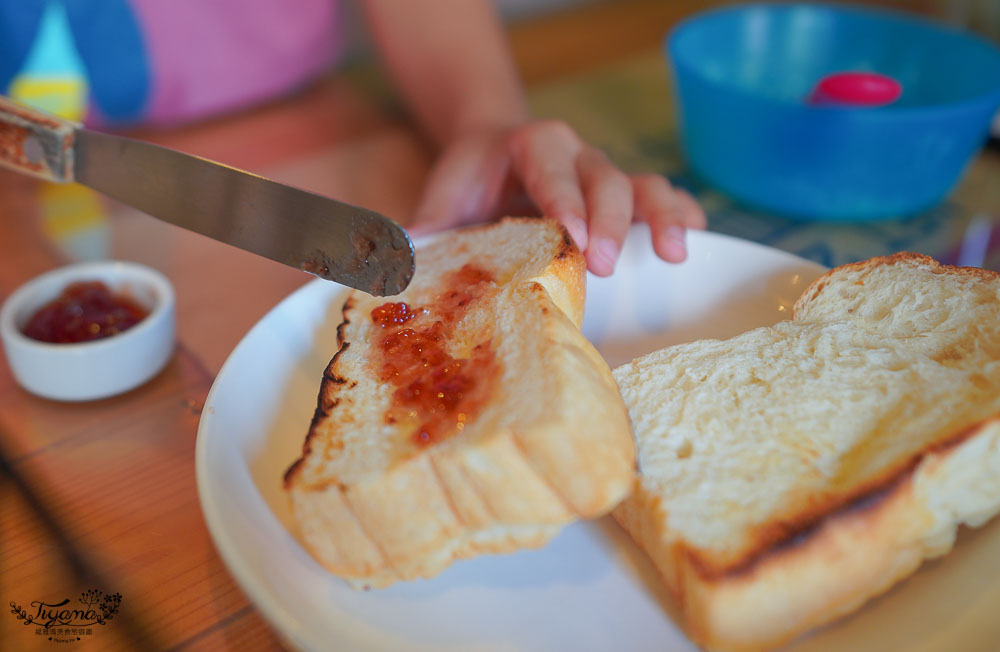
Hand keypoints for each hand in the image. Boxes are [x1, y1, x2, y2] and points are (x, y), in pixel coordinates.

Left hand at [409, 120, 706, 275]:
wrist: (492, 155)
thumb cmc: (469, 182)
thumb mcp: (443, 195)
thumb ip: (425, 222)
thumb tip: (398, 257)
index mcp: (532, 147)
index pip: (553, 169)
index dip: (566, 200)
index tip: (573, 236)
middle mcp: (576, 155)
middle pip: (606, 178)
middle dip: (610, 221)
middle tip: (605, 263)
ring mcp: (604, 175)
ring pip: (644, 185)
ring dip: (661, 217)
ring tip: (672, 254)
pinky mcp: (623, 197)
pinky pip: (662, 197)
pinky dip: (681, 215)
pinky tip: (694, 242)